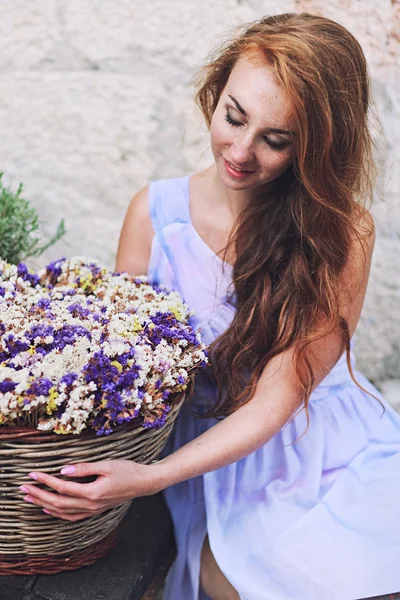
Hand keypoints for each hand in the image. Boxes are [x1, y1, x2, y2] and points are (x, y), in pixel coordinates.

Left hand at [19, 459, 161, 521]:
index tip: (32, 473)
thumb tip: (63, 471)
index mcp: (92, 493)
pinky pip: (71, 516)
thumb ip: (84, 468)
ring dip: (44, 505)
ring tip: (30, 498)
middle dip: (38, 495)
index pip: (62, 487)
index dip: (45, 480)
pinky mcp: (95, 510)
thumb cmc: (127, 470)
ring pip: (62, 512)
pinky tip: (49, 509)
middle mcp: (90, 505)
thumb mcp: (106, 465)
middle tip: (23, 488)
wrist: (143, 483)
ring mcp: (92, 510)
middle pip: (58, 502)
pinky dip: (57, 514)